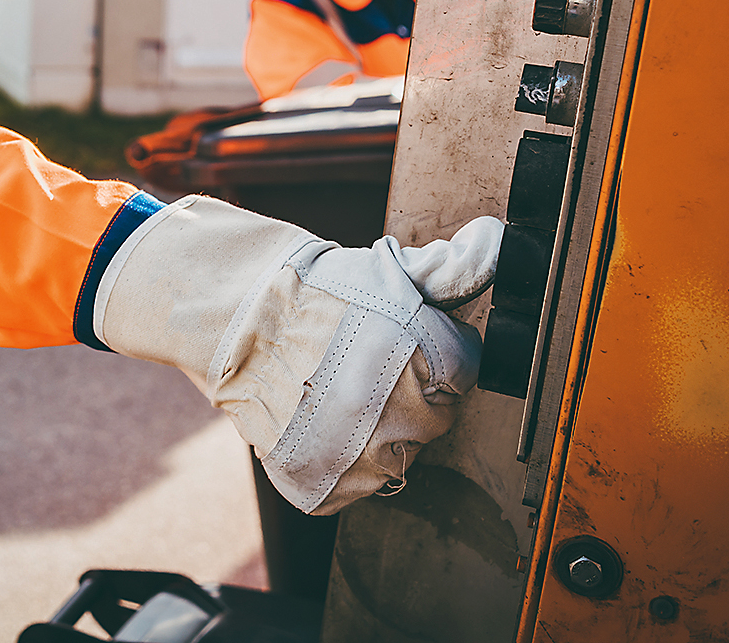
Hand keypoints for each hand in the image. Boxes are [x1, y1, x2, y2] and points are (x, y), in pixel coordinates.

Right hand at [93, 198, 501, 513]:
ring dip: (375, 432)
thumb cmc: (313, 289)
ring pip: (397, 457)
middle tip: (358, 363)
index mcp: (430, 357)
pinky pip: (356, 486)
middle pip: (434, 419)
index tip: (393, 339)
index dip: (430, 352)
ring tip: (334, 392)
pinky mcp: (327, 484)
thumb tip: (497, 243)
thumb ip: (452, 269)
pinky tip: (318, 423)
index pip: (462, 373)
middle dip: (407, 392)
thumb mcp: (388, 271)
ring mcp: (363, 455)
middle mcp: (402, 413)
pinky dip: (340, 464)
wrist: (231, 318)